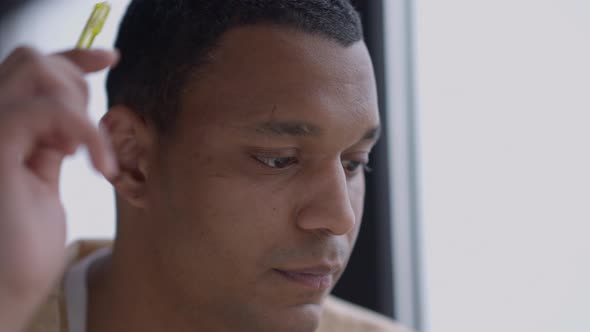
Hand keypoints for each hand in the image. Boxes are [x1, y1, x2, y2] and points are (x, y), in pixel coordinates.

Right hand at [0, 46, 117, 330]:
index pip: (26, 70)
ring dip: (76, 107)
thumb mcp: (40, 179)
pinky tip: (102, 168)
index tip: (111, 58)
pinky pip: (49, 110)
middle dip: (75, 82)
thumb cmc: (21, 248)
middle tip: (91, 135)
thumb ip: (48, 140)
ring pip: (35, 70)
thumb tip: (70, 109)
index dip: (71, 57)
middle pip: (30, 59)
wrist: (6, 294)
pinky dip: (87, 134)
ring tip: (83, 155)